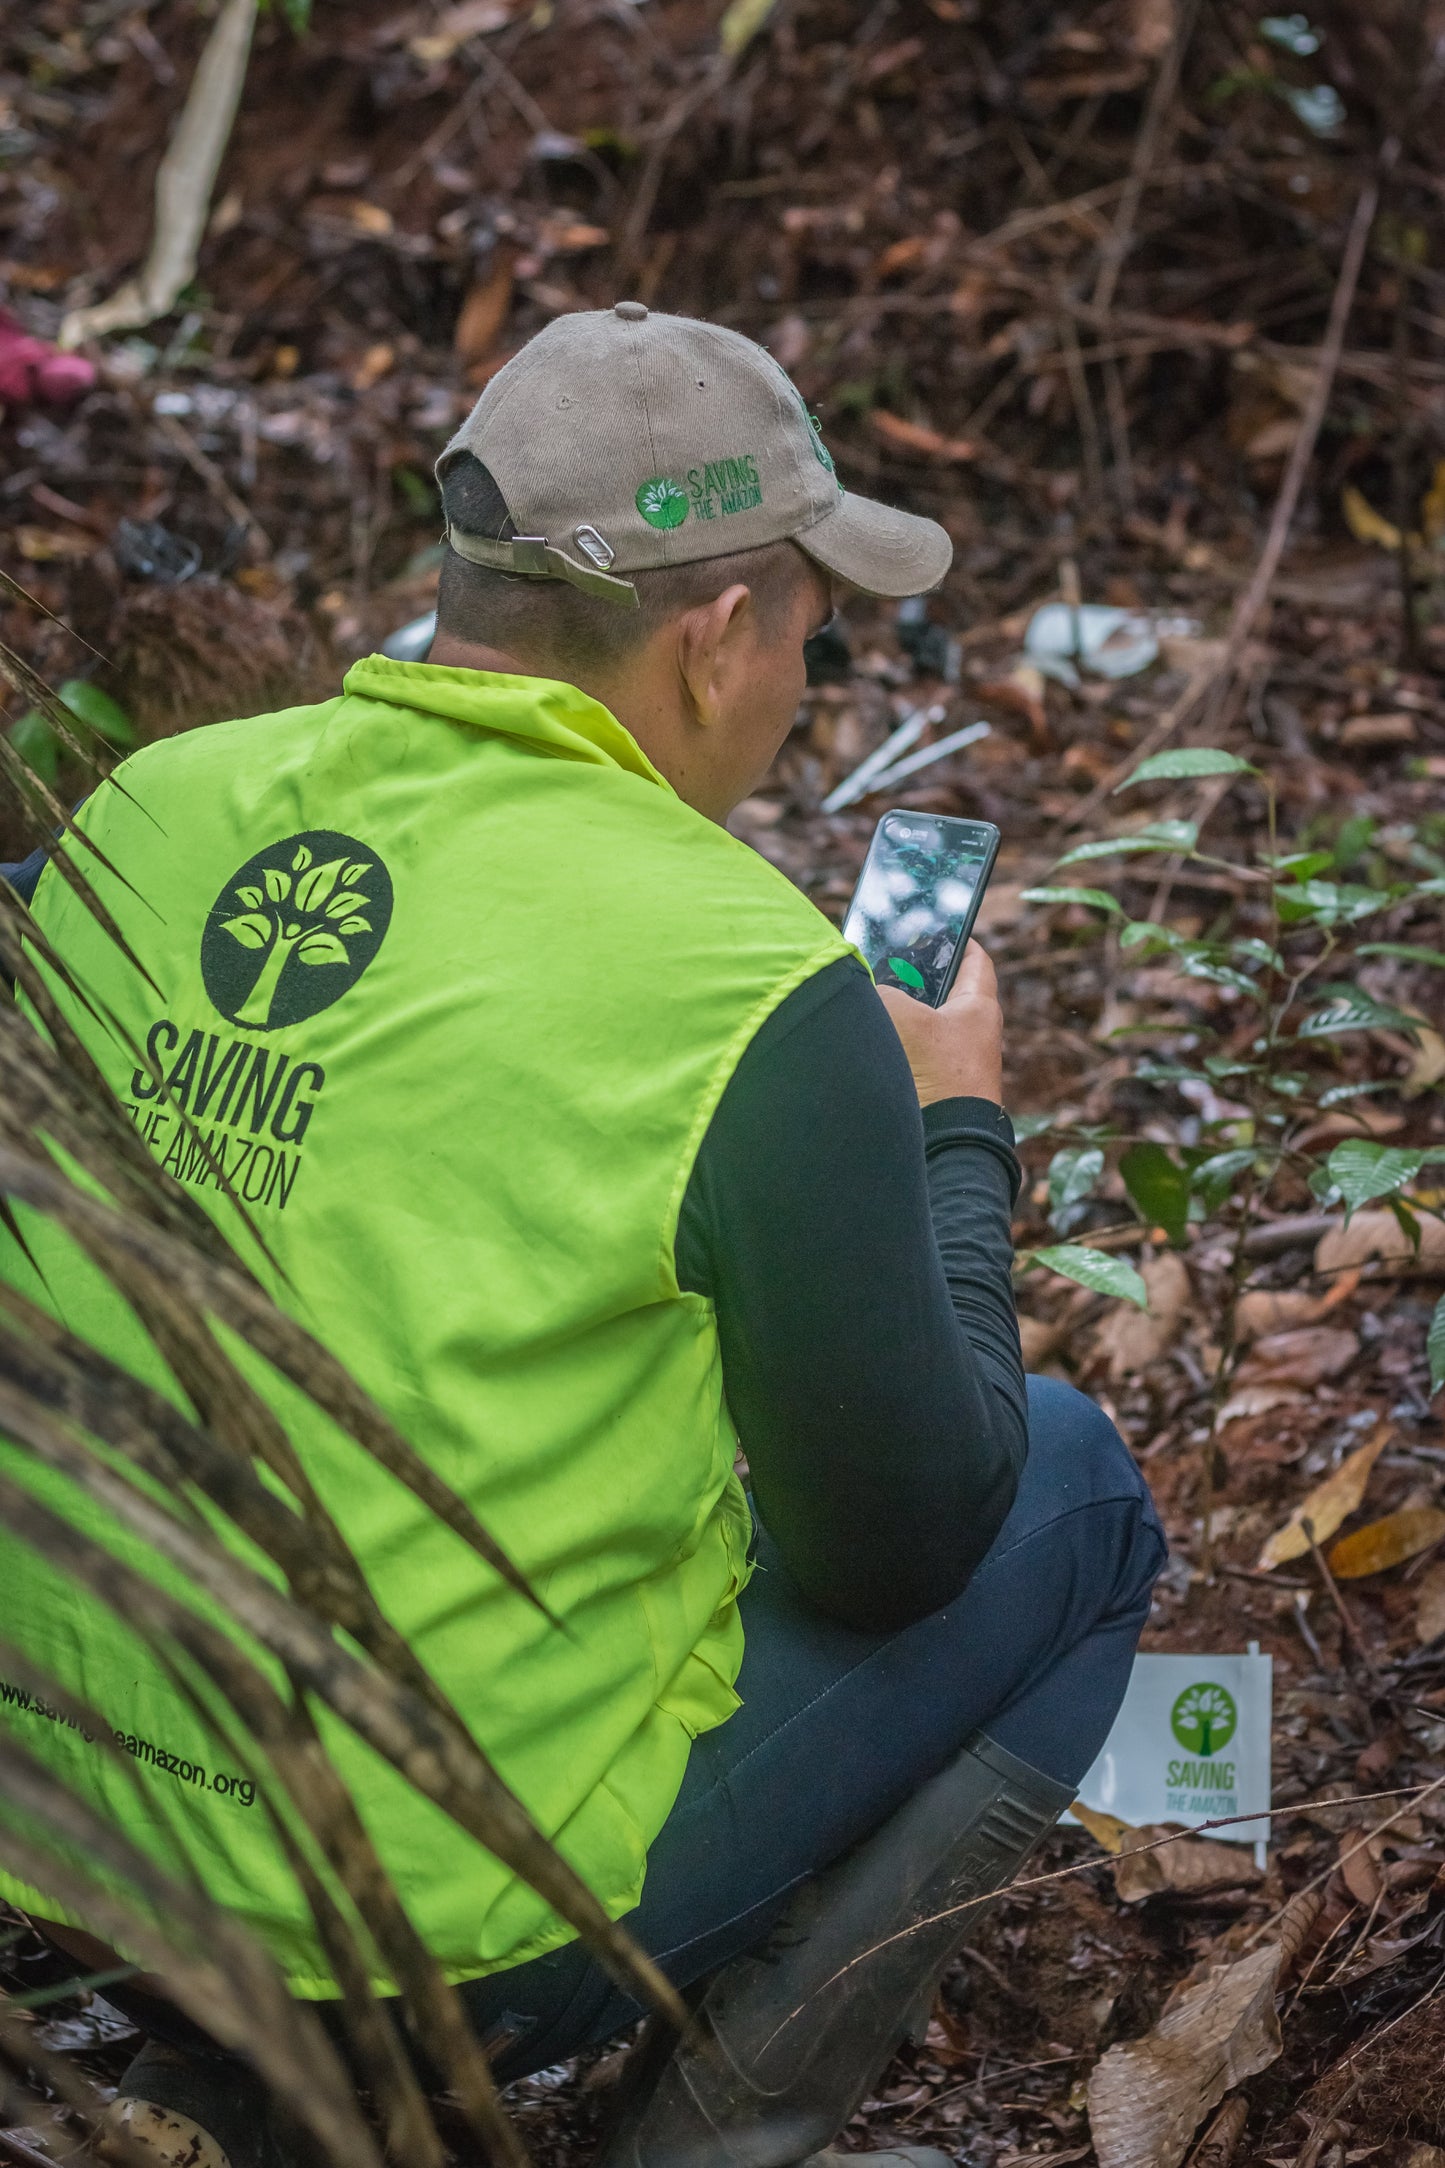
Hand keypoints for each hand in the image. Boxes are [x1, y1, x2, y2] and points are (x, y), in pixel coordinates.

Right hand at [876, 939, 1003, 1106]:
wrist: (948, 1142)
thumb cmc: (939, 1074)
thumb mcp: (903, 1018)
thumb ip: (882, 994)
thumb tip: (867, 994)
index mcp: (978, 1006)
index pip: (974, 959)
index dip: (957, 938)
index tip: (937, 926)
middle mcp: (971, 1031)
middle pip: (942, 990)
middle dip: (915, 976)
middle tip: (887, 962)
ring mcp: (954, 1059)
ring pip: (923, 1023)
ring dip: (899, 1014)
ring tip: (871, 1001)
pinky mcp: (936, 1084)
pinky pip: (912, 1052)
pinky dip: (895, 1043)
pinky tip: (872, 1042)